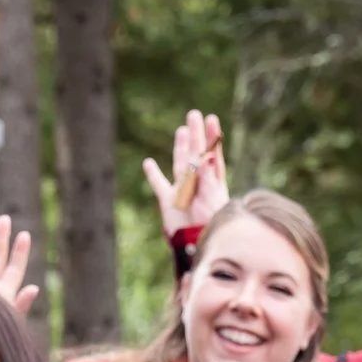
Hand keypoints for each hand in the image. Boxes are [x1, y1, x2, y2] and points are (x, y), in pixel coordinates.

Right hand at [139, 109, 226, 236]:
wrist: (196, 246)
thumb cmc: (209, 224)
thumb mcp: (210, 198)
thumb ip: (207, 177)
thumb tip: (208, 156)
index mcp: (212, 182)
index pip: (212, 154)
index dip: (212, 138)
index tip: (212, 120)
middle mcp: (197, 184)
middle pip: (196, 154)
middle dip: (196, 135)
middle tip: (194, 114)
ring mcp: (182, 192)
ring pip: (180, 164)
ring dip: (180, 147)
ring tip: (182, 131)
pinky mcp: (168, 202)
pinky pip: (159, 184)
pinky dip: (153, 174)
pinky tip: (148, 163)